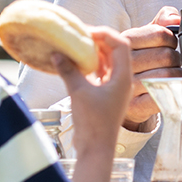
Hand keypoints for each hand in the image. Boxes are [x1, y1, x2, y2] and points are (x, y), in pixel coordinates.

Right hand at [58, 27, 134, 142]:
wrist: (96, 149)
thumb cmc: (93, 123)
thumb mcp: (78, 92)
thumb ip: (68, 70)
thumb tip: (57, 54)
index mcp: (123, 77)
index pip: (120, 44)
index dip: (104, 34)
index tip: (86, 32)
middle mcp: (123, 80)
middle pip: (115, 51)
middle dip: (98, 41)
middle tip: (79, 36)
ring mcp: (116, 88)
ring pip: (108, 62)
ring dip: (94, 53)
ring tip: (76, 47)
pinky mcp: (107, 95)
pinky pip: (102, 73)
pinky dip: (91, 65)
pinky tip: (77, 63)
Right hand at [120, 6, 181, 127]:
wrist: (115, 95)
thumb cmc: (134, 63)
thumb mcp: (142, 40)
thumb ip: (158, 24)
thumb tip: (174, 18)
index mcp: (124, 41)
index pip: (160, 34)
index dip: (170, 39)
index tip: (168, 44)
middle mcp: (123, 63)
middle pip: (166, 55)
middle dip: (174, 58)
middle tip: (170, 62)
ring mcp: (127, 86)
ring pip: (167, 75)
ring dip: (175, 75)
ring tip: (170, 74)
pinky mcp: (134, 107)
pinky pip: (162, 96)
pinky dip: (171, 91)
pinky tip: (168, 87)